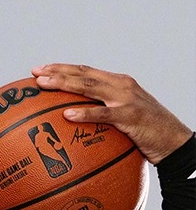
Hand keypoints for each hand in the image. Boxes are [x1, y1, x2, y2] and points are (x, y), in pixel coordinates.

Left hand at [31, 64, 192, 164]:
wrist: (173, 141)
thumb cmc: (146, 134)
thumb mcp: (122, 120)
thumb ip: (102, 116)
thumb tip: (74, 126)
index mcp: (118, 84)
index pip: (86, 71)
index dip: (63, 68)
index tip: (41, 69)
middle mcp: (121, 86)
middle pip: (84, 74)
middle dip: (58, 72)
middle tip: (35, 73)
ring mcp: (126, 99)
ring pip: (89, 88)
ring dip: (64, 84)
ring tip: (44, 85)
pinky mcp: (130, 116)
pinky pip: (103, 115)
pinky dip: (84, 114)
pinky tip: (67, 115)